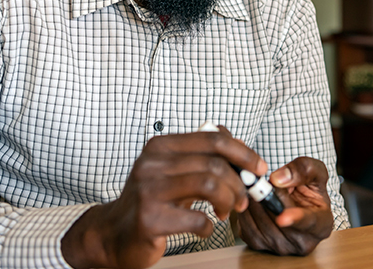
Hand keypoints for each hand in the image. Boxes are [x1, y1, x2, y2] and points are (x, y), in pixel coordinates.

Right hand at [61, 128, 267, 268]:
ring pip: (209, 185)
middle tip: (244, 199)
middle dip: (239, 183)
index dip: (243, 152)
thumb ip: (201, 156)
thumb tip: (239, 147)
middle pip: (214, 163)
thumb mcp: (173, 171)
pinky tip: (204, 228)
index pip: (213, 138)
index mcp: (161, 146)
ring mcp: (149, 190)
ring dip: (228, 201)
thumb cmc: (151, 201)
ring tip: (226, 211)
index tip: (258, 168)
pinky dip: (210, 226)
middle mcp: (152, 163)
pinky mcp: (150, 219)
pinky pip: (197, 219)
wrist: (114, 233)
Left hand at [236, 156, 332, 255]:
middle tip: (264, 182)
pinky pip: (246, 227)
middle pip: (277, 219)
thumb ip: (302, 170)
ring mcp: (282, 247)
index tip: (282, 218)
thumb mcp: (314, 170)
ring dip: (254, 202)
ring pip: (259, 223)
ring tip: (260, 190)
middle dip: (268, 197)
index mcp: (322, 224)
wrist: (295, 201)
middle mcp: (303, 242)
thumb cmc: (309, 187)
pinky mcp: (260, 246)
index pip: (308, 222)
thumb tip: (278, 179)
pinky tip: (251, 201)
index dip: (294, 219)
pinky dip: (245, 211)